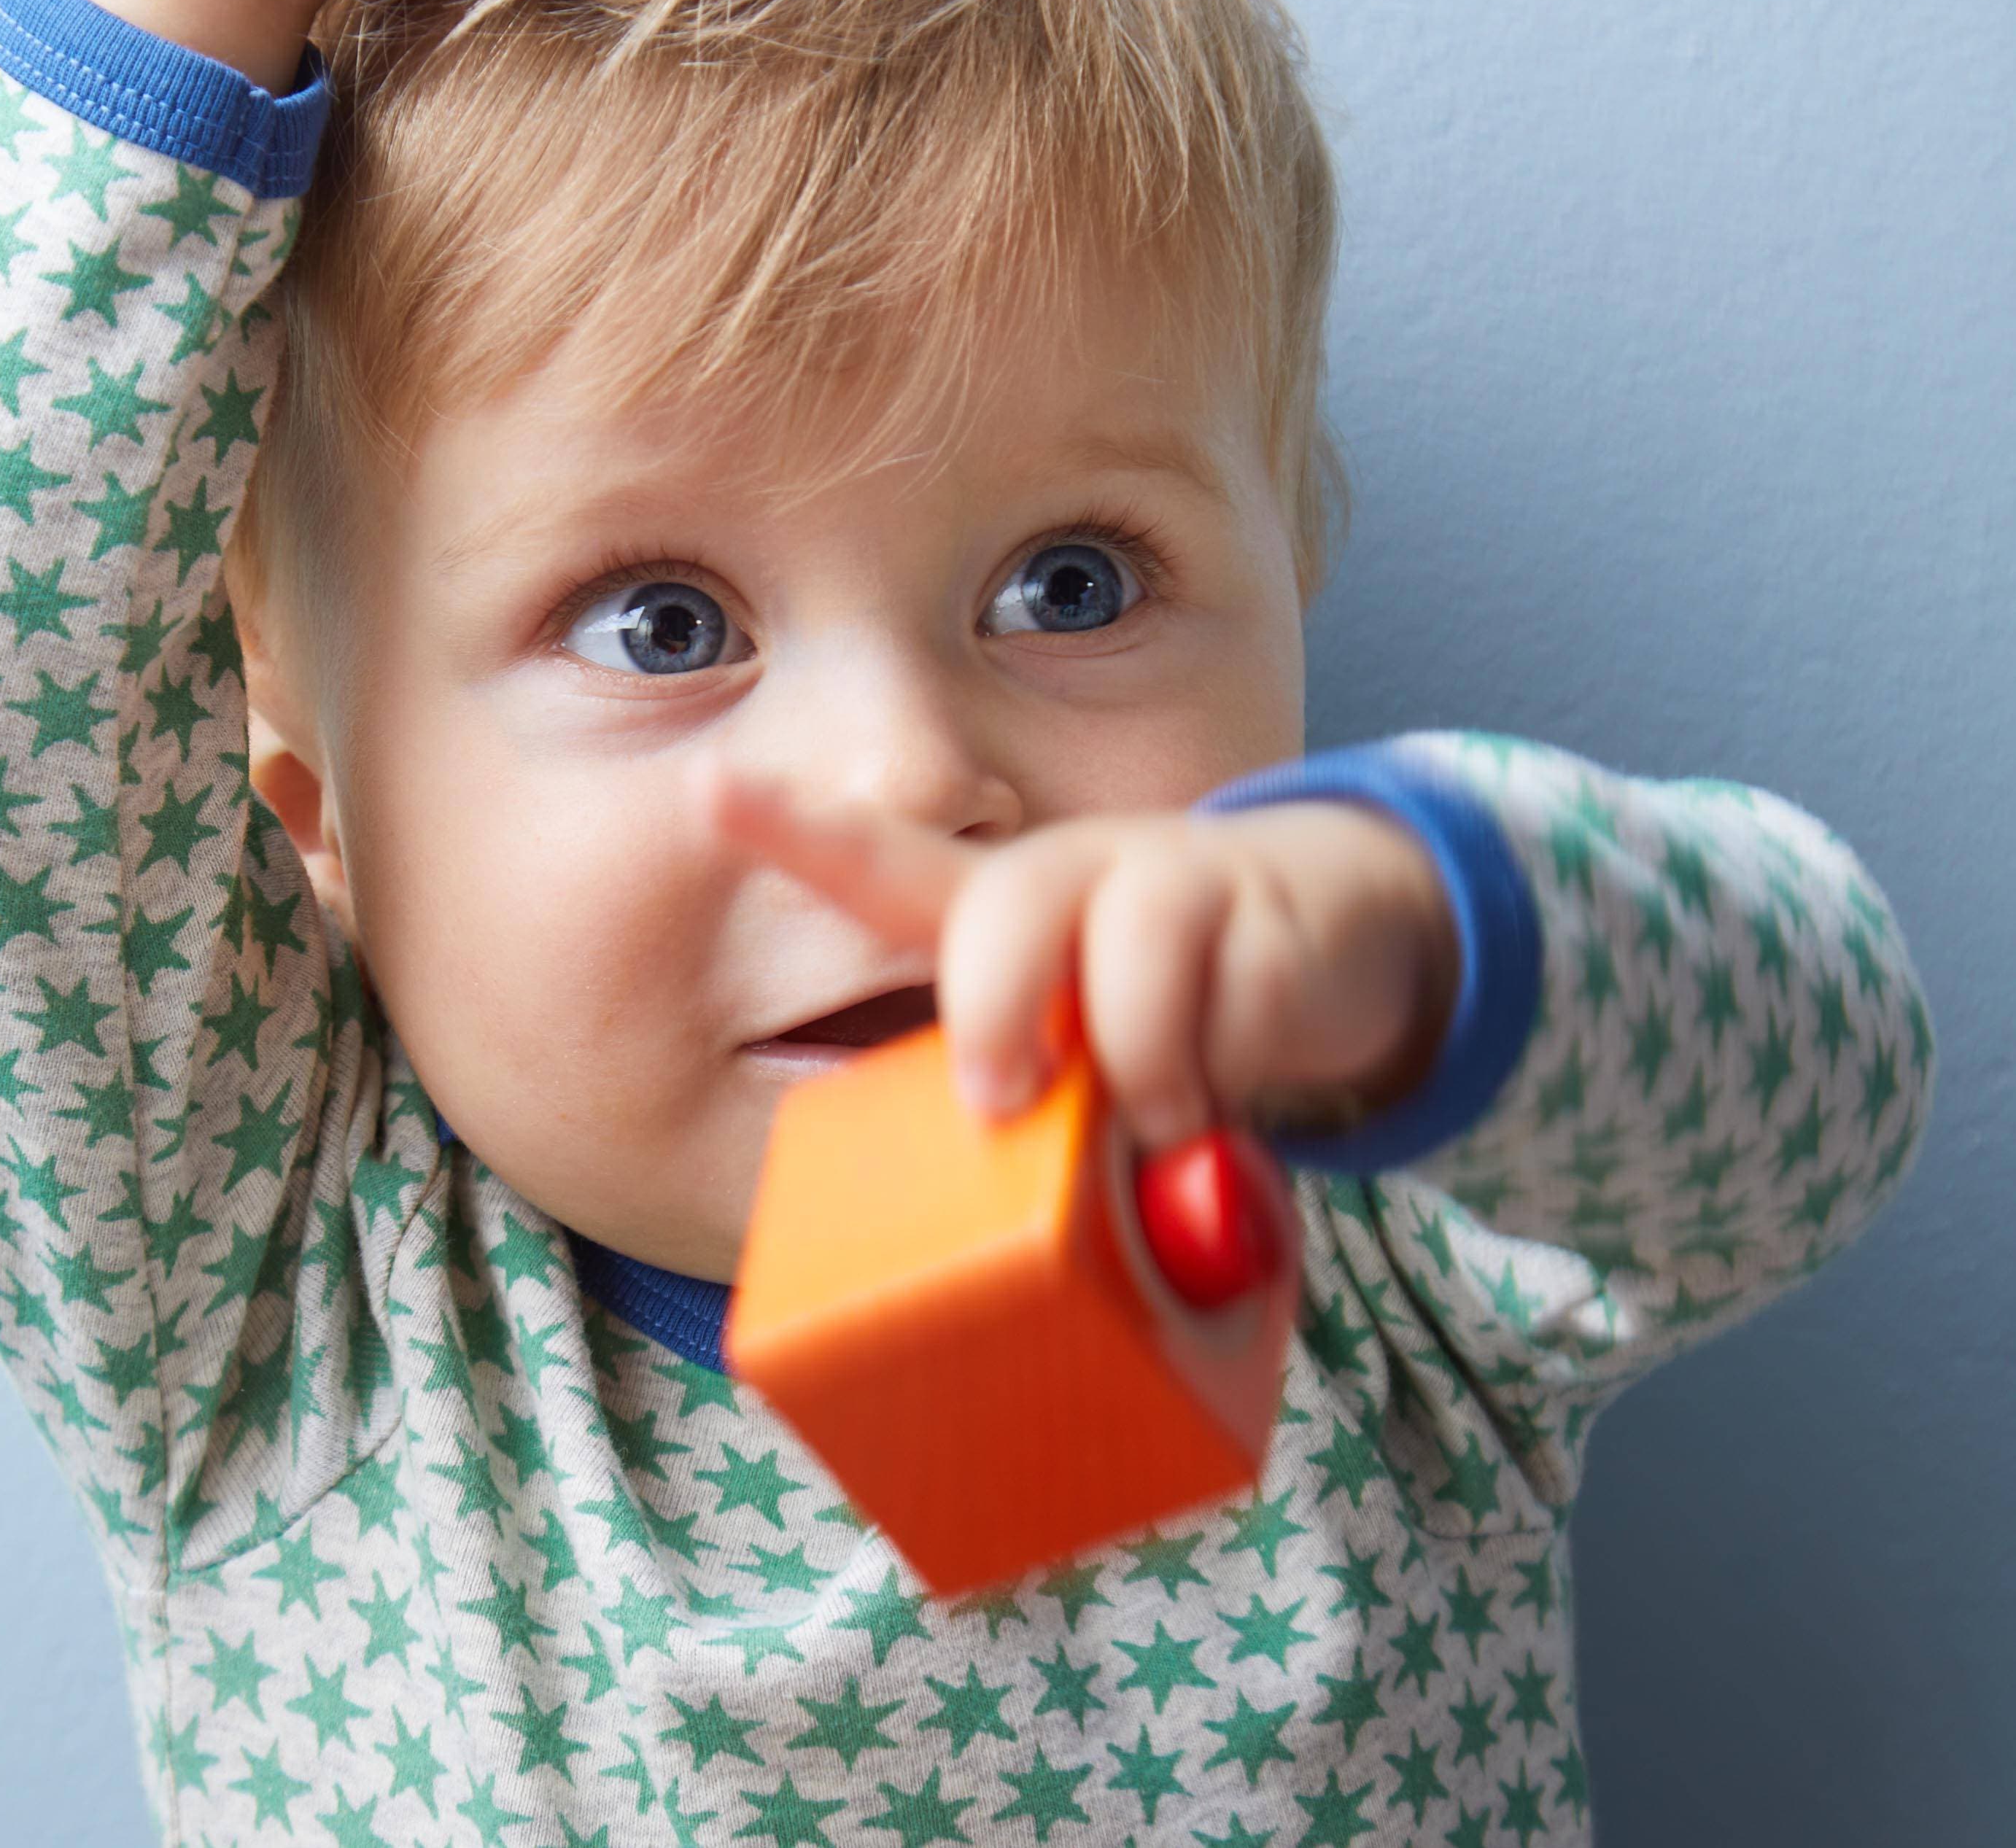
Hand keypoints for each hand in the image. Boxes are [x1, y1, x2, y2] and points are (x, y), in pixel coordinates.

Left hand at [704, 771, 1459, 1152]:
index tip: (708, 788)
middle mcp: (1071, 880)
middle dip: (994, 1012)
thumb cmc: (1167, 1010)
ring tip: (1159, 1121)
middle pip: (1003, 910)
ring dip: (1141, 1067)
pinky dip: (1230, 1072)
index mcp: (997, 916)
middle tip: (1001, 1103)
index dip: (792, 827)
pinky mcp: (1263, 910)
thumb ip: (1037, 1129)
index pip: (880, 862)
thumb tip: (1016, 1248)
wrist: (1328, 924)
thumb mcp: (1083, 1062)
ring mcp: (1169, 882)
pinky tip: (1229, 1092)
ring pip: (1130, 950)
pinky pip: (1240, 1001)